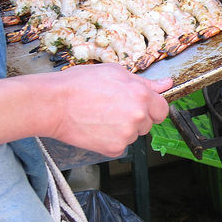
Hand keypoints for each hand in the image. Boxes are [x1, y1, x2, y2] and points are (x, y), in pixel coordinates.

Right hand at [47, 63, 171, 156]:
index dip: (152, 107)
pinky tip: (97, 127)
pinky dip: (112, 140)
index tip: (141, 106)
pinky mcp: (114, 148)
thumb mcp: (116, 73)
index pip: (162, 109)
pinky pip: (121, 145)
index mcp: (142, 95)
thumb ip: (145, 82)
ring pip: (134, 134)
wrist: (54, 104)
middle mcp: (138, 116)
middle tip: (114, 108)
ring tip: (102, 115)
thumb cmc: (81, 84)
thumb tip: (167, 84)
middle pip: (148, 123)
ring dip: (124, 128)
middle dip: (137, 117)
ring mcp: (127, 134)